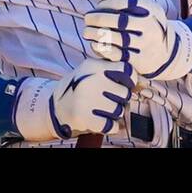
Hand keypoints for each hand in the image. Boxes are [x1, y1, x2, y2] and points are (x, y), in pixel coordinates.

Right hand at [13, 58, 136, 140]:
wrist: (55, 106)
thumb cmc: (78, 86)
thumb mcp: (89, 68)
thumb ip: (110, 67)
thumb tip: (136, 76)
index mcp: (93, 66)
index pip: (126, 70)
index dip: (130, 79)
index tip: (126, 84)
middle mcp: (90, 81)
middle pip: (125, 93)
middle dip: (120, 98)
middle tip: (108, 99)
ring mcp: (87, 100)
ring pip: (119, 110)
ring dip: (114, 112)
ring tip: (102, 109)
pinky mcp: (85, 118)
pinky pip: (111, 125)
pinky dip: (110, 125)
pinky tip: (102, 120)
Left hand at [83, 0, 191, 80]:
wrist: (167, 52)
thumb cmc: (146, 24)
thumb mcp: (141, 7)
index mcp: (150, 8)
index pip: (123, 2)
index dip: (106, 4)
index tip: (98, 7)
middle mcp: (149, 25)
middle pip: (118, 20)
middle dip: (98, 19)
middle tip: (87, 19)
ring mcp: (145, 44)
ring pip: (114, 38)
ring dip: (96, 34)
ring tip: (87, 32)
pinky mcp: (139, 60)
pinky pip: (115, 54)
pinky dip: (101, 48)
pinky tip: (95, 44)